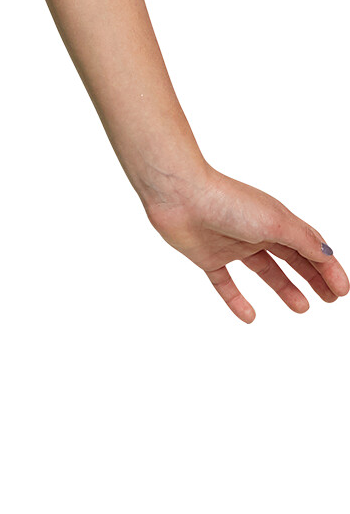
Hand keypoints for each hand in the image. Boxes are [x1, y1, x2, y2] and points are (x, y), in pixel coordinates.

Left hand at [146, 167, 347, 322]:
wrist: (179, 195)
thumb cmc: (228, 201)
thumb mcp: (275, 222)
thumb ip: (302, 241)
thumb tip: (327, 255)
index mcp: (277, 219)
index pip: (310, 247)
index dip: (328, 269)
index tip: (342, 291)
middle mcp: (257, 231)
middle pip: (293, 259)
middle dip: (313, 278)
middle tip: (329, 299)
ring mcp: (233, 244)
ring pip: (265, 271)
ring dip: (284, 289)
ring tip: (302, 308)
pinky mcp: (208, 256)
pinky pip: (225, 283)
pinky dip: (237, 300)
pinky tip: (249, 317)